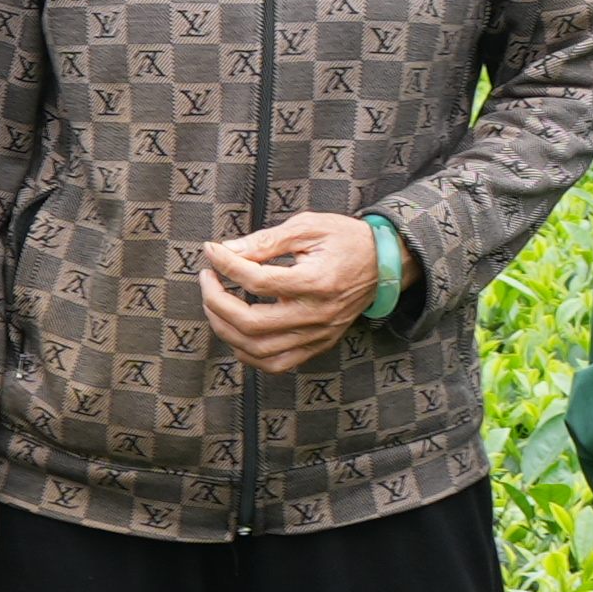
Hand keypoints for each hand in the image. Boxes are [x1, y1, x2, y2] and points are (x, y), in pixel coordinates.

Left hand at [195, 211, 375, 375]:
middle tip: (208, 279)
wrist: (384, 264)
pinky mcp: (319, 344)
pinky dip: (249, 354)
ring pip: (259, 350)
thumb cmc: (346, 240)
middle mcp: (317, 314)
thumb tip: (227, 251)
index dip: (226, 265)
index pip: (257, 281)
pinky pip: (277, 364)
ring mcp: (318, 335)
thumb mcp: (309, 227)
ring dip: (226, 329)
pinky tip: (236, 334)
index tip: (212, 251)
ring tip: (215, 304)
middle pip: (251, 323)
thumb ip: (267, 241)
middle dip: (217, 301)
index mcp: (315, 282)